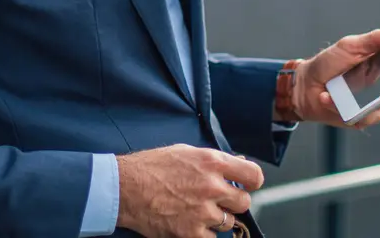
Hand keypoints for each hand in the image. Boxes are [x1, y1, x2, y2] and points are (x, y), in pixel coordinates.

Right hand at [116, 144, 262, 237]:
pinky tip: (191, 223)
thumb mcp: (184, 151)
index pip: (254, 175)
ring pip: (229, 222)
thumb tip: (236, 162)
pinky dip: (204, 234)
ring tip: (198, 211)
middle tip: (218, 200)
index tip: (246, 184)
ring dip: (218, 219)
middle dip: (233, 202)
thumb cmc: (151, 166)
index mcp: (212, 162)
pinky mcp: (192, 233)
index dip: (252, 181)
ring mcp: (203, 212)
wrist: (125, 188)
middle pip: (244, 202)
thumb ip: (213, 160)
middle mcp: (212, 187)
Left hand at [291, 22, 379, 128]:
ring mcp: (372, 105)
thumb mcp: (351, 46)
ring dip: (354, 98)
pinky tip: (328, 100)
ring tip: (334, 90)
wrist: (304, 85)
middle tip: (359, 78)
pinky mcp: (360, 120)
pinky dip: (341, 109)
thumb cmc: (328, 64)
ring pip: (378, 106)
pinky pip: (361, 118)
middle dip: (378, 85)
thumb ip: (376, 38)